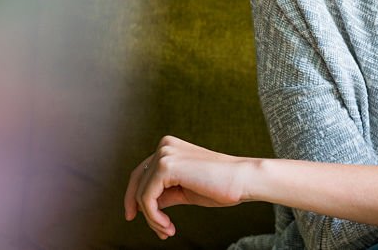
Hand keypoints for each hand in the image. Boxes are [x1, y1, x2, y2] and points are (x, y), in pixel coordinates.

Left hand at [123, 135, 253, 239]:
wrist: (242, 180)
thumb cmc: (220, 186)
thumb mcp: (185, 190)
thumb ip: (165, 193)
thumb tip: (143, 205)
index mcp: (169, 147)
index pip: (142, 173)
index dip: (134, 197)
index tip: (136, 217)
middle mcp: (164, 146)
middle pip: (137, 183)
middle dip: (142, 211)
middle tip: (158, 231)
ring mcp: (164, 154)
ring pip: (141, 194)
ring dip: (152, 218)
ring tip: (167, 230)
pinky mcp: (166, 167)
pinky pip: (147, 198)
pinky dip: (154, 217)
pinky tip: (168, 225)